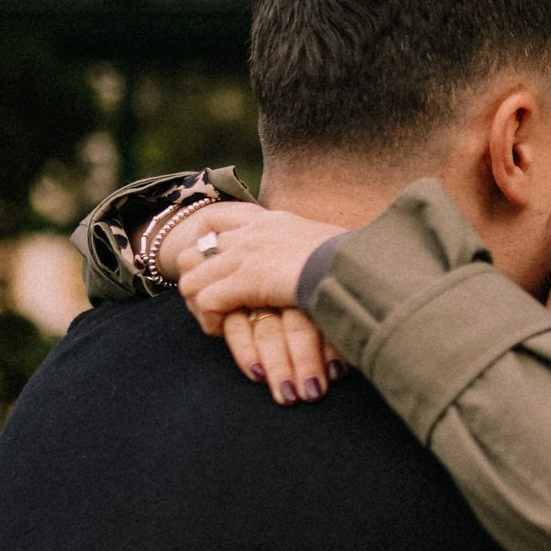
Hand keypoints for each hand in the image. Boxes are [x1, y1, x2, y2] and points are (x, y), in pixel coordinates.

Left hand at [170, 203, 348, 405]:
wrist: (358, 268)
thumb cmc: (357, 264)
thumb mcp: (330, 249)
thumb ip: (313, 254)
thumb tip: (322, 266)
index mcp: (273, 221)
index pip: (218, 217)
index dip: (202, 238)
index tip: (206, 260)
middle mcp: (253, 232)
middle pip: (195, 248)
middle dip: (195, 278)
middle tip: (208, 303)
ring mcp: (246, 254)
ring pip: (192, 277)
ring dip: (199, 304)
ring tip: (216, 323)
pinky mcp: (245, 280)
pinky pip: (206, 301)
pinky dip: (210, 321)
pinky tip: (224, 332)